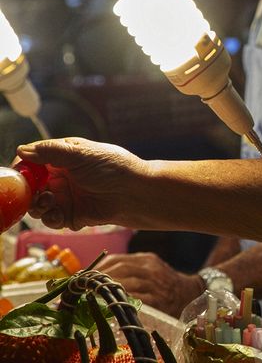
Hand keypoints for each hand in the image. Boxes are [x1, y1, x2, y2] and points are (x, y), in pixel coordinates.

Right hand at [20, 138, 148, 230]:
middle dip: (26, 191)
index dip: (22, 167)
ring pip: (37, 204)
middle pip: (31, 185)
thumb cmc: (113, 168)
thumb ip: (50, 151)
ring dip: (37, 205)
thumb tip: (22, 150)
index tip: (16, 175)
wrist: (136, 193)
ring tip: (48, 202)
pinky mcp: (72, 215)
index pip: (32, 161)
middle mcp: (62, 176)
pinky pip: (51, 219)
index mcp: (63, 157)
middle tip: (29, 194)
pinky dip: (50, 219)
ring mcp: (66, 196)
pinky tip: (57, 215)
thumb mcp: (81, 154)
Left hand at [95, 252, 204, 317]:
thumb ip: (130, 267)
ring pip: (125, 284)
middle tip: (84, 288)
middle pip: (119, 270)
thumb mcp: (150, 267)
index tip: (85, 277)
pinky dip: (120, 301)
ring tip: (93, 297)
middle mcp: (151, 269)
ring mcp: (155, 284)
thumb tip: (98, 275)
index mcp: (147, 259)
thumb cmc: (165, 282)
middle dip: (99, 279)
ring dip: (106, 291)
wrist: (190, 293)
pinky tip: (109, 304)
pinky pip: (135, 299)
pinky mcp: (157, 300)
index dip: (99, 268)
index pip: (117, 259)